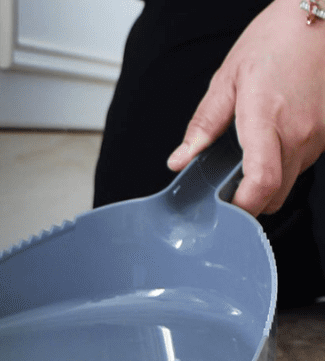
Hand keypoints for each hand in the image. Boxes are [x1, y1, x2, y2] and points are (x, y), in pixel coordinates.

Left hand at [166, 0, 324, 215]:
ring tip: (247, 159)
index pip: (261, 184)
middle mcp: (299, 133)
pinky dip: (282, 165)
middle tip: (226, 190)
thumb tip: (180, 159)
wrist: (318, 16)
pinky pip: (301, 164)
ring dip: (266, 183)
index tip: (223, 211)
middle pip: (274, 195)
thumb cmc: (275, 40)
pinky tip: (269, 143)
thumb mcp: (227, 80)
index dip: (242, 208)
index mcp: (267, 120)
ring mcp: (318, 135)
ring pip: (289, 182)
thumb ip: (203, 124)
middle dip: (249, 202)